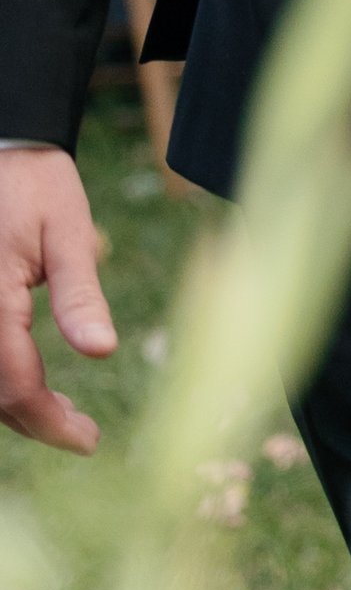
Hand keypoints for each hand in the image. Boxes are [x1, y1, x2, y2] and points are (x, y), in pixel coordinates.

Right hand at [0, 144, 114, 452]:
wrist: (5, 148)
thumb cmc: (39, 186)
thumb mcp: (70, 234)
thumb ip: (81, 295)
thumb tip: (101, 352)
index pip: (14, 387)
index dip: (50, 423)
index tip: (90, 441)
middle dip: (33, 421)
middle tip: (83, 432)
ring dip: (12, 404)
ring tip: (61, 411)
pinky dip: (0, 378)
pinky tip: (30, 383)